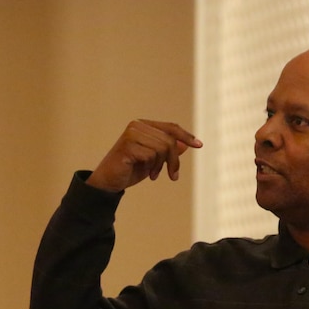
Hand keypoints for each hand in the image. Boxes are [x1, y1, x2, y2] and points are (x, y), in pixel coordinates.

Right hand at [86, 120, 201, 192]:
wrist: (109, 182)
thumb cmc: (130, 170)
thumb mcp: (154, 161)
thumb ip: (168, 151)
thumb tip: (186, 144)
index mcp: (143, 126)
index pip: (170, 127)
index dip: (186, 136)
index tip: (199, 145)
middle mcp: (137, 126)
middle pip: (169, 140)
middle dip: (174, 160)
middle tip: (172, 175)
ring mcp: (131, 134)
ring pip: (162, 148)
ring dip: (161, 165)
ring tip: (153, 175)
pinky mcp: (127, 145)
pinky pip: (151, 155)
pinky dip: (151, 167)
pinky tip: (145, 173)